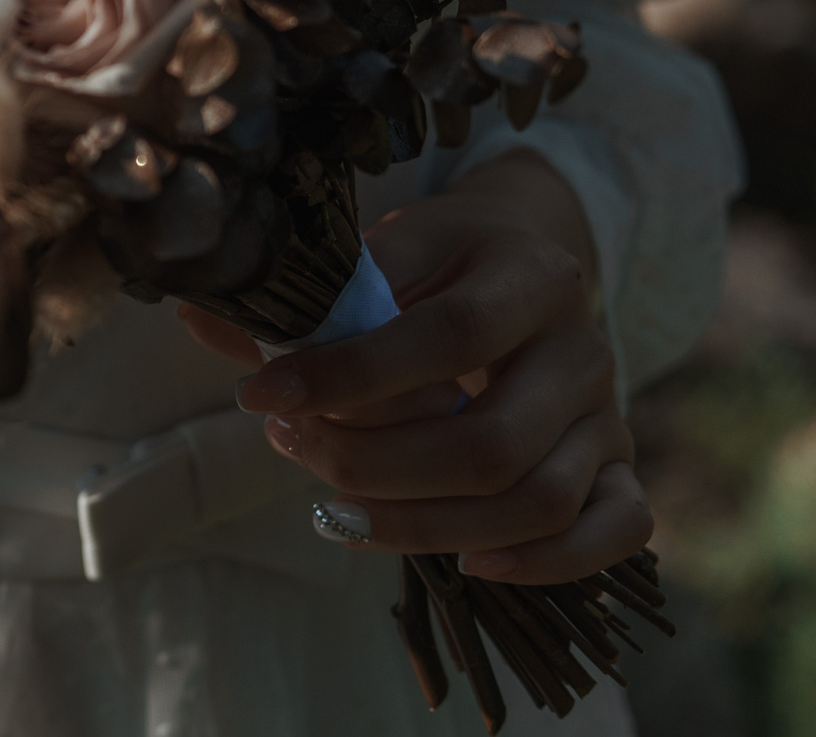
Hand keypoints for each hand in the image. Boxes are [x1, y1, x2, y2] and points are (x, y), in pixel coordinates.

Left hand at [176, 153, 649, 583]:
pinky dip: (546, 561)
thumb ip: (304, 296)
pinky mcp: (619, 461)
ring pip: (540, 499)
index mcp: (526, 272)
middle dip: (372, 465)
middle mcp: (580, 346)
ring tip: (334, 508)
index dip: (348, 375)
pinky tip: (465, 562)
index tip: (258, 394)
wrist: (520, 255)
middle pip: (490, 440)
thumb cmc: (434, 260)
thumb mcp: (378, 252)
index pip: (445, 335)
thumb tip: (197, 317)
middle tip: (287, 446)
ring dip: (425, 522)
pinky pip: (614, 529)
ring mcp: (607, 410)